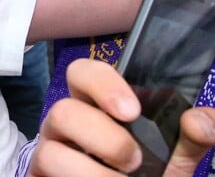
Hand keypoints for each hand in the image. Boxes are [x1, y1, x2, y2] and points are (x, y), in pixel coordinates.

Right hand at [30, 59, 214, 176]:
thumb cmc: (151, 176)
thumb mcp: (177, 157)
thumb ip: (192, 137)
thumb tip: (197, 121)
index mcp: (95, 106)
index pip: (81, 73)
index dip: (101, 84)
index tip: (132, 111)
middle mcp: (66, 125)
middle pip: (62, 110)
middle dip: (103, 137)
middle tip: (134, 160)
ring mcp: (51, 152)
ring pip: (51, 151)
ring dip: (92, 172)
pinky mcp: (40, 176)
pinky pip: (46, 174)